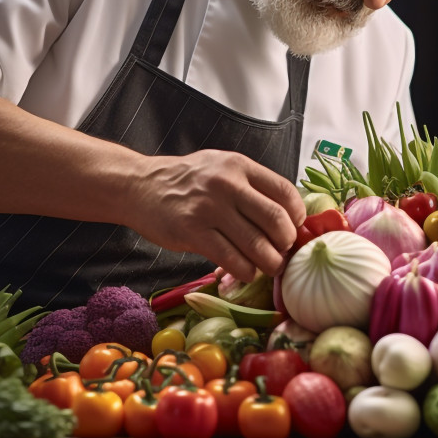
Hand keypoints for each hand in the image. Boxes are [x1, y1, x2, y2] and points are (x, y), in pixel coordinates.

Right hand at [127, 150, 304, 281]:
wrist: (140, 186)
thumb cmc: (188, 181)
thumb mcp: (222, 168)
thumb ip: (251, 186)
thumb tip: (287, 216)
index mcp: (239, 166)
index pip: (284, 191)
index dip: (297, 215)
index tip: (295, 228)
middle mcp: (227, 184)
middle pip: (275, 220)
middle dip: (286, 243)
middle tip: (284, 252)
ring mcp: (209, 209)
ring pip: (256, 244)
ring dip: (270, 263)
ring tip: (270, 267)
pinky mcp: (192, 232)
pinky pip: (231, 259)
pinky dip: (245, 271)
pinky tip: (247, 272)